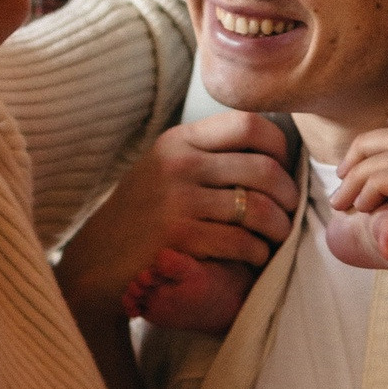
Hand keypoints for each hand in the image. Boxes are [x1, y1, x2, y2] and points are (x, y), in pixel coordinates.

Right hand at [58, 110, 298, 320]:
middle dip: (288, 194)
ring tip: (278, 237)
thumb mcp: (165, 169)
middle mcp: (179, 164)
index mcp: (179, 141)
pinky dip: (257, 252)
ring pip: (258, 208)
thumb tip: (272, 152)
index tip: (284, 169)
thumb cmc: (142, 217)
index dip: (279, 146)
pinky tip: (255, 257)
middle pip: (263, 168)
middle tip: (290, 211)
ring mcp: (178, 201)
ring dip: (279, 228)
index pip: (248, 124)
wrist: (97, 264)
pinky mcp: (179, 238)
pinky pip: (241, 242)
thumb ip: (207, 155)